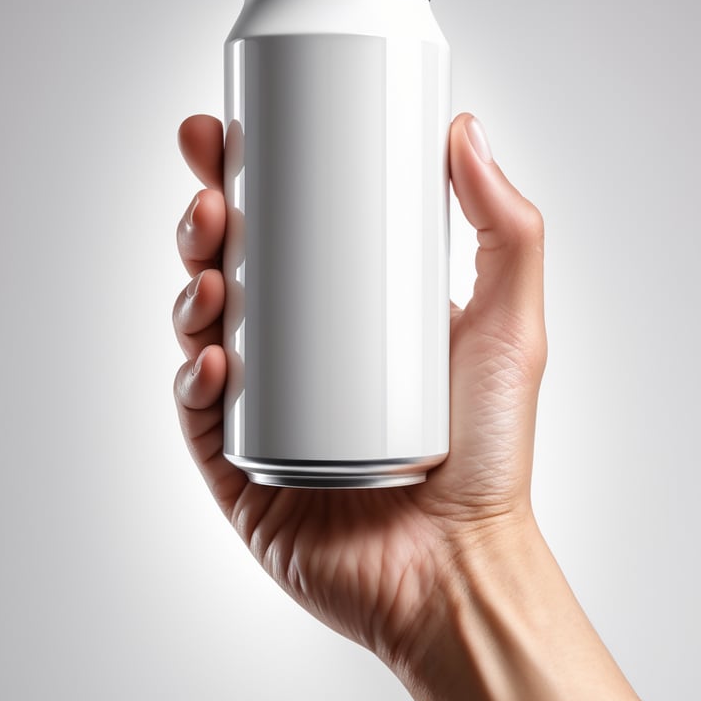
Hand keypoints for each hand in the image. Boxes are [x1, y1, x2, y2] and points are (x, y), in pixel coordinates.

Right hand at [173, 112, 545, 669]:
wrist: (458, 569)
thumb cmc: (490, 457)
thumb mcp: (511, 327)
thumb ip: (507, 229)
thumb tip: (465, 131)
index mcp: (350, 318)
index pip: (285, 234)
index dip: (245, 183)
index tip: (227, 136)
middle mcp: (301, 360)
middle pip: (232, 273)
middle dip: (203, 225)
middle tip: (209, 194)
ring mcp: (266, 412)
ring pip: (201, 335)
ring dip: (189, 290)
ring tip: (213, 268)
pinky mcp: (239, 469)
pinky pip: (198, 415)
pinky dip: (192, 380)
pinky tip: (208, 358)